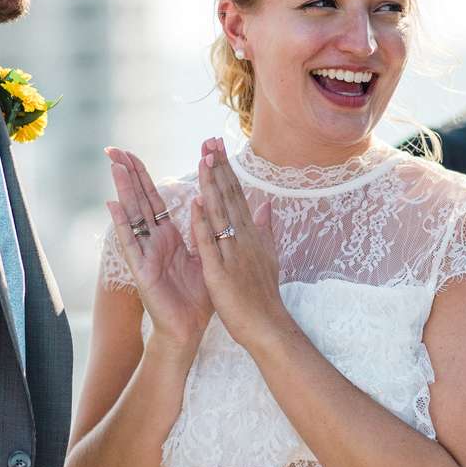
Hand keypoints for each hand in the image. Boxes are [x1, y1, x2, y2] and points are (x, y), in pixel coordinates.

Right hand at [105, 146, 211, 352]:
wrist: (190, 328)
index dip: (144, 176)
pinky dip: (122, 225)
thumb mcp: (206, 256)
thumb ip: (205, 230)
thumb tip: (209, 204)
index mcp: (169, 236)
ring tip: (114, 167)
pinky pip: (131, 244)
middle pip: (139, 201)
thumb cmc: (196, 296)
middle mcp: (153, 242)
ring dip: (123, 191)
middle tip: (114, 149)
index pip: (154, 199)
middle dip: (128, 175)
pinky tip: (113, 206)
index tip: (134, 152)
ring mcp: (145, 254)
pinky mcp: (142, 270)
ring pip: (132, 217)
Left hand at [188, 138, 287, 350]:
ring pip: (220, 214)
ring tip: (204, 159)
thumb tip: (266, 206)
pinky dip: (203, 223)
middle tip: (210, 140)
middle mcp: (244, 238)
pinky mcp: (221, 271)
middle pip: (229, 197)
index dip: (226, 170)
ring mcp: (233, 253)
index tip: (217, 147)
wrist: (267, 326)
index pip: (236, 195)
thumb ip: (265, 229)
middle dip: (219, 167)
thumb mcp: (268, 257)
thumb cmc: (263, 295)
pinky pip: (210, 243)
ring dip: (211, 185)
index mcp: (251, 234)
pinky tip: (196, 203)